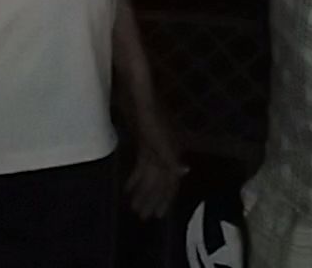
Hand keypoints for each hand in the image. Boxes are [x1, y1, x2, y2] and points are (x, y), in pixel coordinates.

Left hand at [125, 103, 186, 219]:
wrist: (137, 94)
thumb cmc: (148, 113)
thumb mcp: (158, 137)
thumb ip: (170, 157)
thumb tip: (184, 172)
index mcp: (171, 152)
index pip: (171, 181)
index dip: (166, 198)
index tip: (159, 215)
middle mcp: (165, 152)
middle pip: (159, 181)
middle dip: (152, 199)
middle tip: (142, 216)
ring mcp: (153, 148)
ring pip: (149, 176)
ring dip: (143, 191)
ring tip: (135, 206)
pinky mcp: (142, 142)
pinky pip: (141, 166)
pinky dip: (135, 178)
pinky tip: (128, 189)